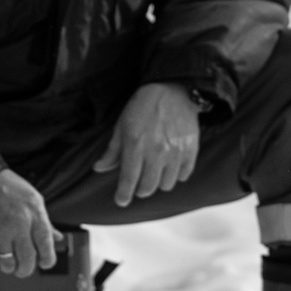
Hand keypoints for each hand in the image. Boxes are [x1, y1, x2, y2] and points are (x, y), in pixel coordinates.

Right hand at [0, 169, 57, 276]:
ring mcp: (0, 233)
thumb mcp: (33, 199)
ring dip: (8, 267)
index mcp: (35, 214)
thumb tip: (57, 238)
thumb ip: (45, 222)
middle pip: (27, 260)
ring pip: (8, 265)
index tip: (44, 263)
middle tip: (23, 268)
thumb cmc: (7, 187)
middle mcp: (19, 225)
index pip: (46, 246)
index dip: (48, 260)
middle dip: (26, 269)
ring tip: (7, 259)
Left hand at [91, 81, 201, 206]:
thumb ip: (112, 150)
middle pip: (148, 188)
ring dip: (159, 182)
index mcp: (136, 145)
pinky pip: (183, 175)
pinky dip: (176, 175)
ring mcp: (176, 152)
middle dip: (140, 190)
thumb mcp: (122, 125)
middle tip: (138, 183)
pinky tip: (170, 165)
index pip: (128, 180)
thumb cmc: (143, 106)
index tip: (121, 201)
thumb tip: (99, 168)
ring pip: (167, 184)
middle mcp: (156, 152)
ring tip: (155, 171)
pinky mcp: (191, 150)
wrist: (173, 90)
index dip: (123, 195)